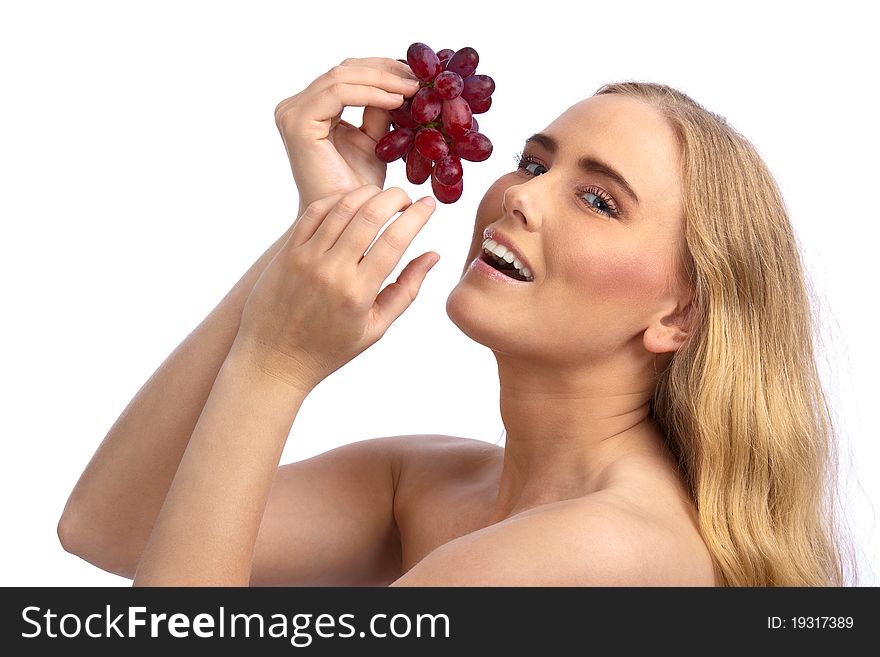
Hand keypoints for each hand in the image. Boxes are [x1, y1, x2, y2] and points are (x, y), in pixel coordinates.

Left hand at [234, 185, 439, 391]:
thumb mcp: (375, 328)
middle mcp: (331, 270)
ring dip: (368, 194)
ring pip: (342, 207)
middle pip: (370, 215)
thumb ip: (407, 290)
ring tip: (382, 197)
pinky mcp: (287, 252)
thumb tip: (433, 255)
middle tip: (407, 196)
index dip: (417, 216)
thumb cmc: (328, 349)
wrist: (273, 359)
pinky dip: (337, 199)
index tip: (430, 204)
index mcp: (358, 293)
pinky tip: (351, 201)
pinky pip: (314, 213)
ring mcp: (305, 258)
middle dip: (395, 197)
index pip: (395, 240)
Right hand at [274, 58, 420, 210]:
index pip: (346, 74)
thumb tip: (400, 80)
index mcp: (311, 109)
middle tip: (418, 77)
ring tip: (412, 89)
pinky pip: (338, 94)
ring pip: (341, 77)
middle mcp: (295, 107)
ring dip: (382, 79)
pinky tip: (396, 100)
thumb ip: (379, 108)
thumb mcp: (375, 139)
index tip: (416, 75)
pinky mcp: (297, 122)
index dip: (382, 69)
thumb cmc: (358, 186)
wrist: (347, 219)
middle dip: (384, 70)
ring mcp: (292, 113)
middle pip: (343, 70)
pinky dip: (370, 93)